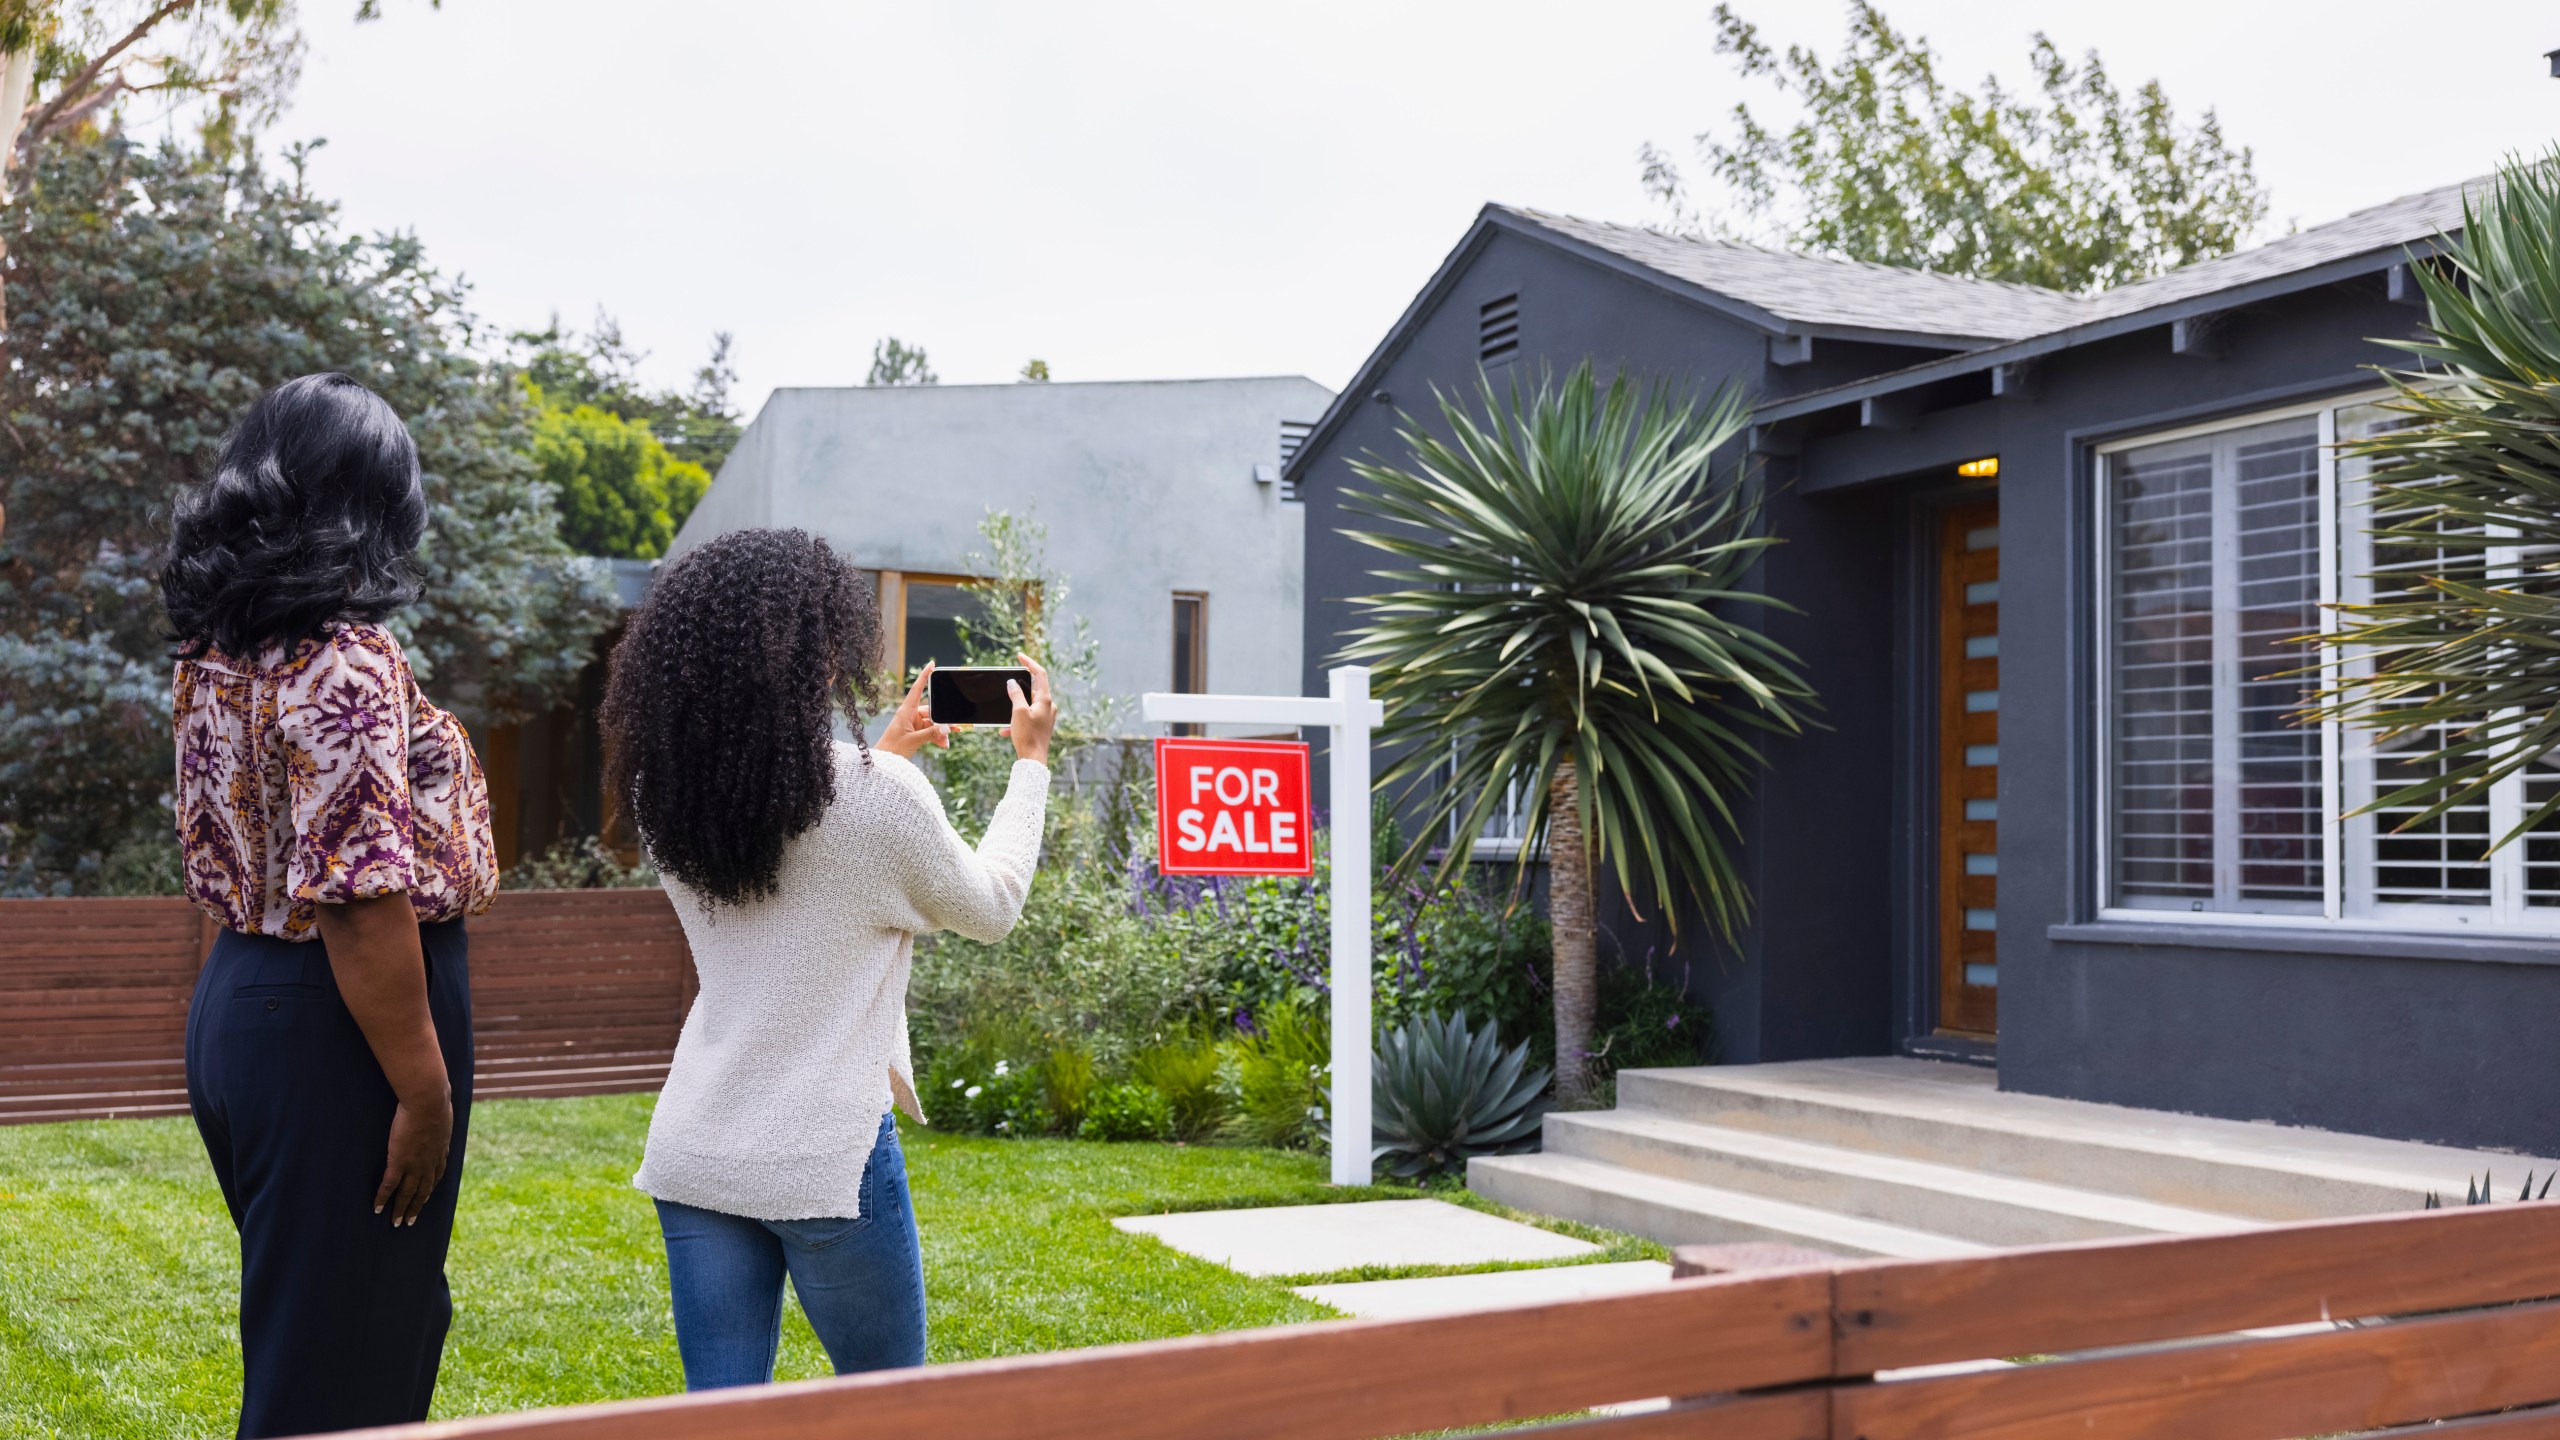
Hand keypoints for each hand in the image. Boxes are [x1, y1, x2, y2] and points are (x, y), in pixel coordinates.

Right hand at [375, 1090, 452, 1226]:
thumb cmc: (435, 1101)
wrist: (428, 1101)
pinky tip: (376, 1208)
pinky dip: (382, 1198)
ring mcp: (415, 1164)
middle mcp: (430, 1162)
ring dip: (401, 1209)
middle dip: (416, 1206)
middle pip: (423, 1190)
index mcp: (441, 1150)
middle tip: (410, 1221)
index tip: (425, 1197)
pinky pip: (389, 1185)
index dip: (430, 1187)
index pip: (436, 1175)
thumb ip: (440, 1120)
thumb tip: (441, 1112)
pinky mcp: (399, 1161)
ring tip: (396, 1223)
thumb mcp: (443, 1113)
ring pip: (407, 1193)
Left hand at [876, 663, 950, 758]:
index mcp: (906, 711)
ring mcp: (913, 723)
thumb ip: (932, 734)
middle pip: (931, 711)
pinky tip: (944, 745)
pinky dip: (937, 737)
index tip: (932, 664)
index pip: (917, 689)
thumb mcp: (914, 741)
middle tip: (956, 726)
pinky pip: (930, 731)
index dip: (924, 676)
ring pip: (933, 723)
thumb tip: (948, 728)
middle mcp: (909, 714)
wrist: (884, 761)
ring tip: (948, 742)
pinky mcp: (915, 732)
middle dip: (943, 721)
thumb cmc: (892, 749)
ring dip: (941, 732)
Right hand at [1000, 651, 1057, 762]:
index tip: (1019, 656)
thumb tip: (1012, 683)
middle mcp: (1049, 706)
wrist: (1034, 761)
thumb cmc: (1027, 736)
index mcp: (1045, 699)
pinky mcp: (1042, 725)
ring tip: (1006, 715)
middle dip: (1020, 686)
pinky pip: (1028, 717)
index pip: (1040, 674)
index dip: (1030, 663)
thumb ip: (1015, 694)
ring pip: (1029, 704)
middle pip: (1035, 688)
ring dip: (1016, 707)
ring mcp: (1047, 716)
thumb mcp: (1017, 712)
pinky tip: (1005, 730)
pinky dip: (1016, 720)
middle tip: (1009, 684)